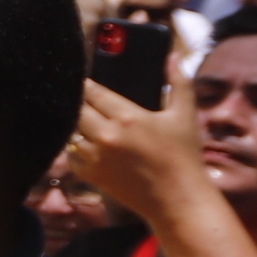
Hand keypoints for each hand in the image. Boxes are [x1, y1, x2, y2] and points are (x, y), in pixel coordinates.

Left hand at [69, 75, 217, 226]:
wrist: (179, 199)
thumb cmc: (185, 156)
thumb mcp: (185, 115)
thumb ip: (179, 82)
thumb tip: (172, 56)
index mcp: (128, 117)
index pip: (93, 91)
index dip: (86, 83)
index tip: (83, 79)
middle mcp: (108, 136)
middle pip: (77, 109)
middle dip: (79, 102)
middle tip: (82, 99)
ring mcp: (97, 157)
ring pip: (72, 132)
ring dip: (77, 126)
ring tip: (85, 121)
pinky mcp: (93, 176)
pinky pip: (72, 156)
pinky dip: (76, 149)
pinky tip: (88, 144)